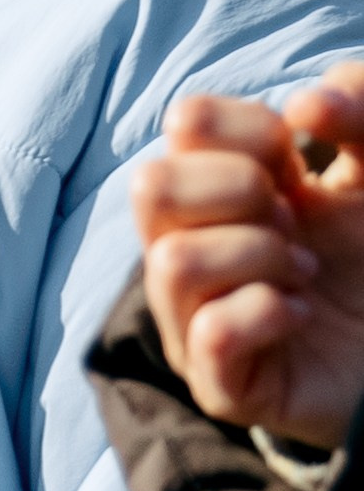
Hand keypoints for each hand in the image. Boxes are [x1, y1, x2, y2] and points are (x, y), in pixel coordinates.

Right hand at [134, 67, 363, 447]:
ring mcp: (196, 321)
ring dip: (257, 255)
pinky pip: (212, 333)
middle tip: (294, 221)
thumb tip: (302, 105)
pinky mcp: (221, 386)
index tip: (299, 163)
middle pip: (148, 185)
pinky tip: (303, 312)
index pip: (184, 124)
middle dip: (237, 190)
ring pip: (172, 261)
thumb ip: (359, 109)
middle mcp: (192, 252)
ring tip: (306, 273)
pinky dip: (267, 310)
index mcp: (221, 192)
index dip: (249, 128)